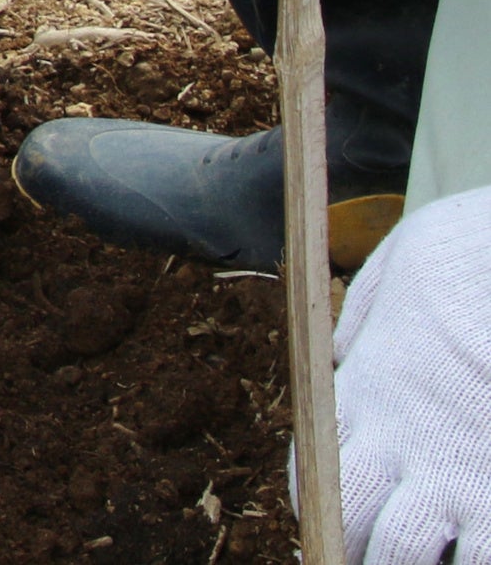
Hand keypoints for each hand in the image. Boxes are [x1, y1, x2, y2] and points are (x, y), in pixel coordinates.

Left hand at [335, 186, 490, 563]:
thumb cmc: (471, 256)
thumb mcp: (395, 277)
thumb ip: (366, 329)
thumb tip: (347, 359)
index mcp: (365, 395)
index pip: (316, 477)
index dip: (321, 509)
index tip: (332, 523)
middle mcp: (403, 447)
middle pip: (358, 532)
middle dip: (361, 551)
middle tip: (374, 553)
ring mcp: (461, 480)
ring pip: (411, 559)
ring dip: (416, 564)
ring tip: (427, 558)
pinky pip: (483, 557)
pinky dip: (476, 559)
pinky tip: (476, 550)